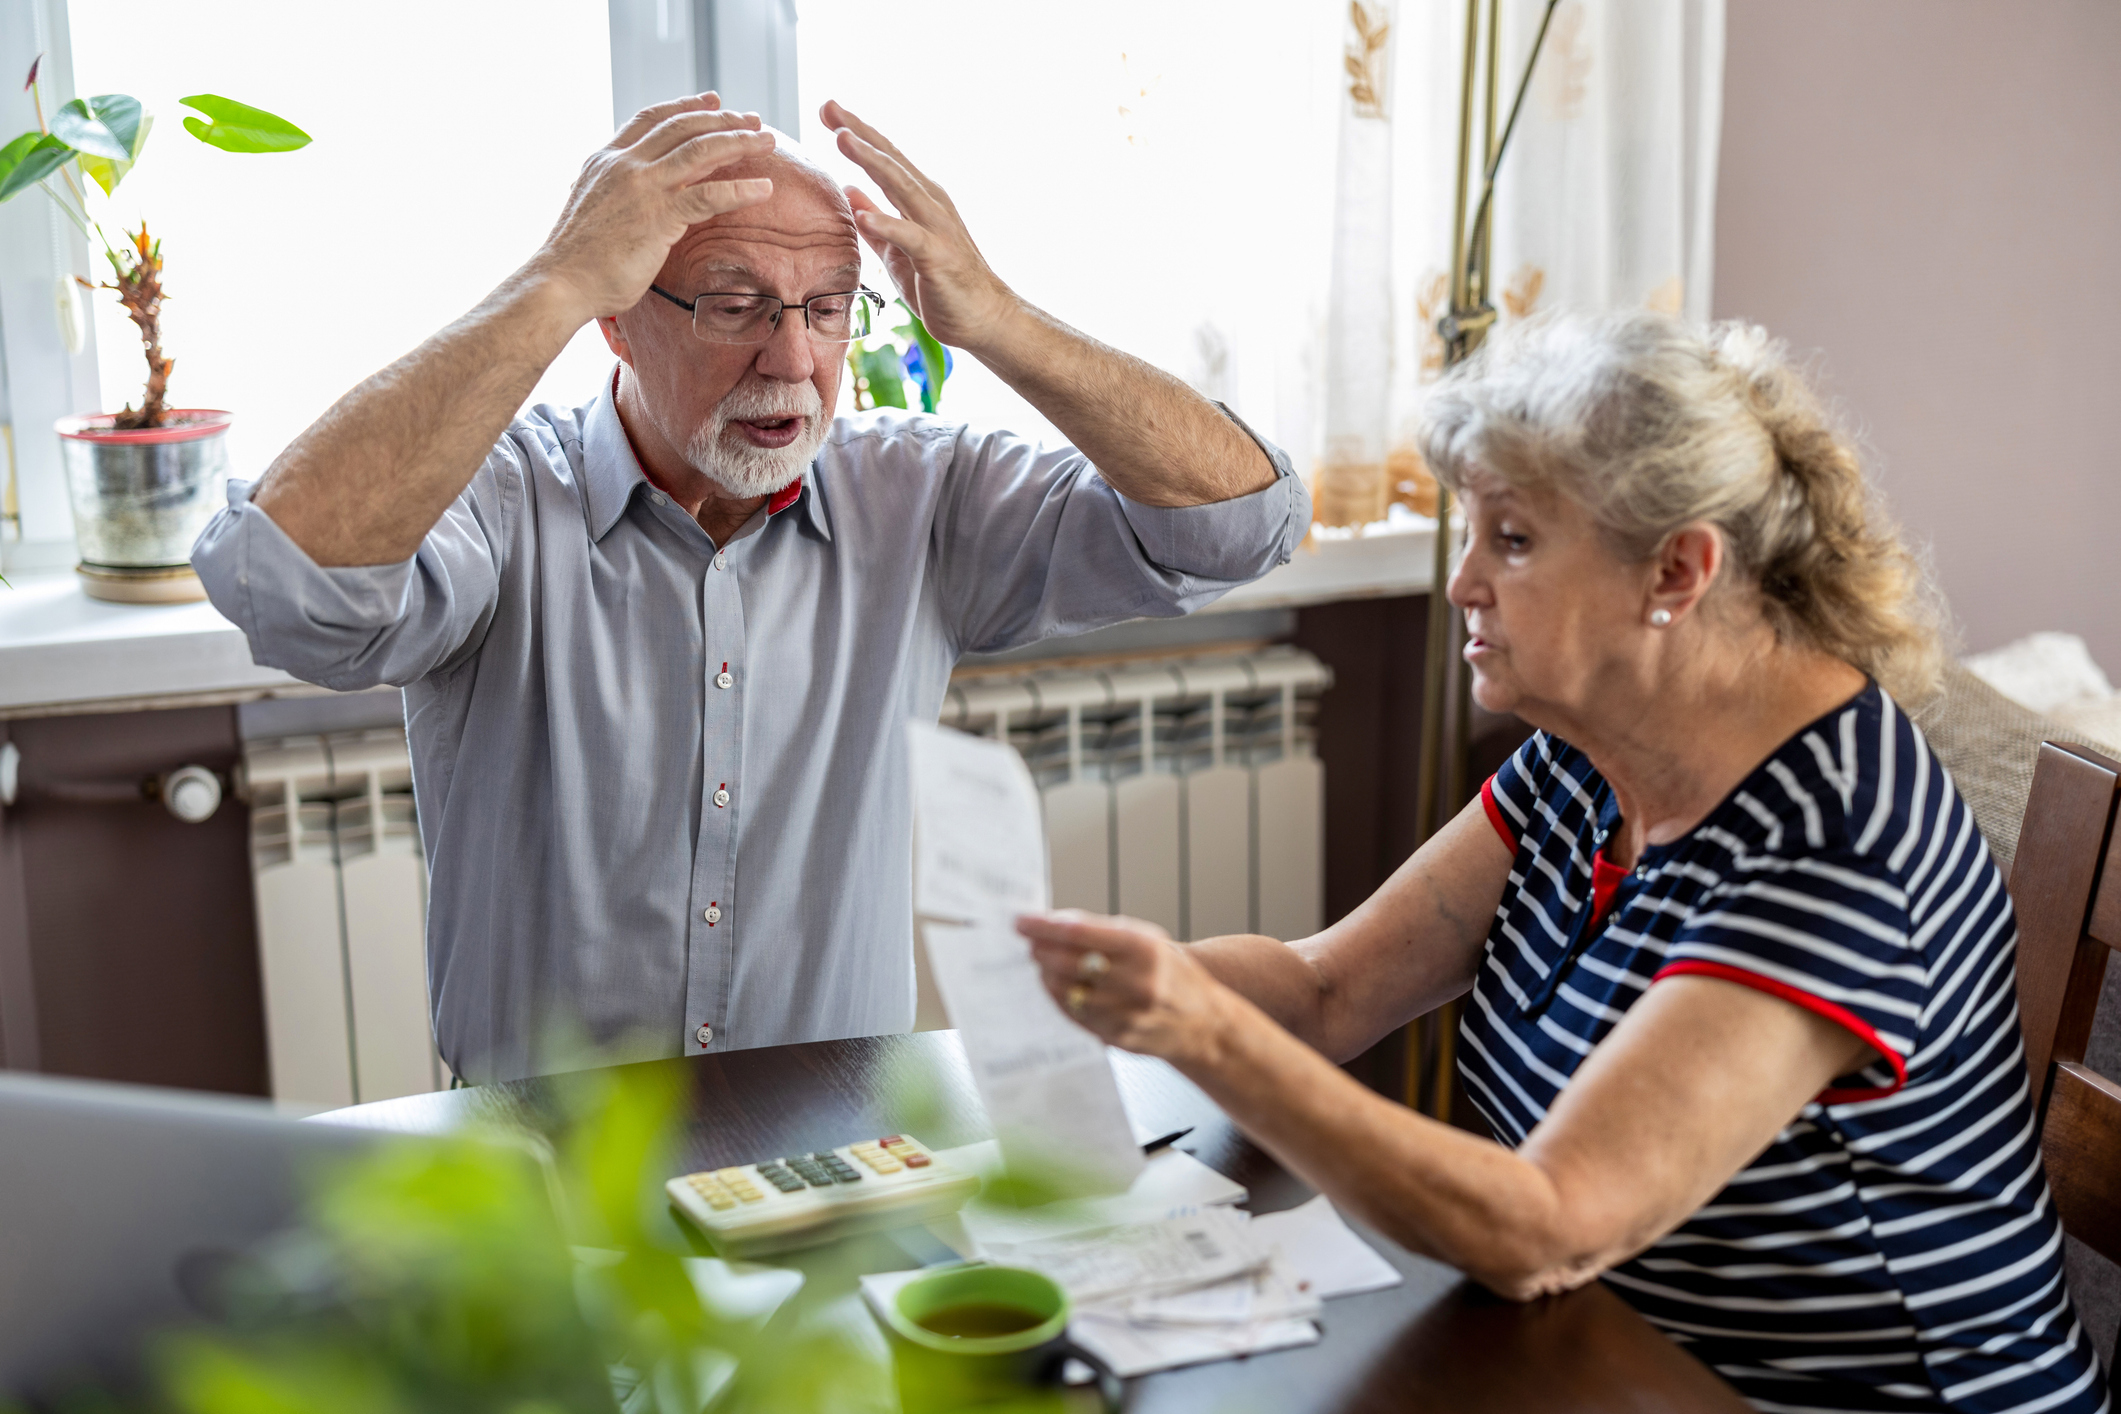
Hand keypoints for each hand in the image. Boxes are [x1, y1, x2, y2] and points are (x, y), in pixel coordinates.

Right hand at [528, 95, 777, 322]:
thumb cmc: (577, 260)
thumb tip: (634, 202)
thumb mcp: (594, 210)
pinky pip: (709, 195)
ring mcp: (643, 187)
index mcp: (606, 160)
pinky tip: (764, 188)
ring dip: (739, 142)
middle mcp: (625, 164)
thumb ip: (616, 196)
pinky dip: (741, 189)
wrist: (560, 283)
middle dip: (723, 119)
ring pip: (701, 151)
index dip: (685, 106)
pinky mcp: (659, 216)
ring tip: (768, 142)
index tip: (712, 100)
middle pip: (683, 127)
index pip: (651, 118)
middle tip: (753, 119)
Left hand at [818, 100, 1018, 350]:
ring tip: (843, 139)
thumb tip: (849, 190)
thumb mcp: (897, 250)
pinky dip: (887, 224)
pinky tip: (864, 215)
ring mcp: (937, 229)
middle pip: (891, 161)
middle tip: (829, 105)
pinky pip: (910, 237)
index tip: (828, 108)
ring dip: (872, 161)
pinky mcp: (939, 258)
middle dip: (859, 132)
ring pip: (902, 187)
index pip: (885, 159)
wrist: (984, 320)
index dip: (857, 132)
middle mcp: (931, 205)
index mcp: (920, 200)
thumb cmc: (941, 285)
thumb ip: (875, 220)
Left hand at [1018, 910, 1234, 1064]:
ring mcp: (1125, 1013)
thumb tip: (1056, 923)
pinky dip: (1058, 998)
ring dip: (1046, 974)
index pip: (1079, 933)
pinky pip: (1073, 1015)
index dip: (1044, 926)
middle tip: (1028, 941)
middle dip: (1040, 949)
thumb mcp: (1150, 940)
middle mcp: (1135, 982)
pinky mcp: (1116, 1036)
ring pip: (1065, 991)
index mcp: (1143, 949)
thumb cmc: (1174, 975)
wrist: (1204, 1023)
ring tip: (1042, 962)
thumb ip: (1105, 931)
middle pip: (1066, 963)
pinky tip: (1056, 986)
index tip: (1022, 921)